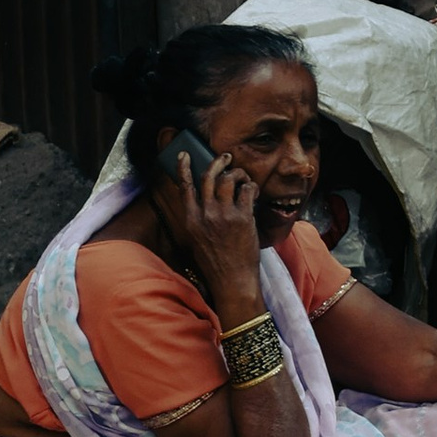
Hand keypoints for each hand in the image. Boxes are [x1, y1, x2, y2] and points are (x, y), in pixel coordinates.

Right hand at [166, 146, 265, 316]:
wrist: (232, 281)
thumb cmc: (216, 263)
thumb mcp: (197, 240)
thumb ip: (198, 219)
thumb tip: (205, 199)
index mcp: (191, 220)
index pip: (184, 187)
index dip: (183, 167)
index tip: (184, 155)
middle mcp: (205, 215)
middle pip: (209, 176)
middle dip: (218, 161)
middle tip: (226, 157)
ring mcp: (224, 215)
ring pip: (229, 178)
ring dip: (238, 173)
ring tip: (243, 178)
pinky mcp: (242, 218)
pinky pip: (247, 190)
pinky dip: (251, 186)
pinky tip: (253, 192)